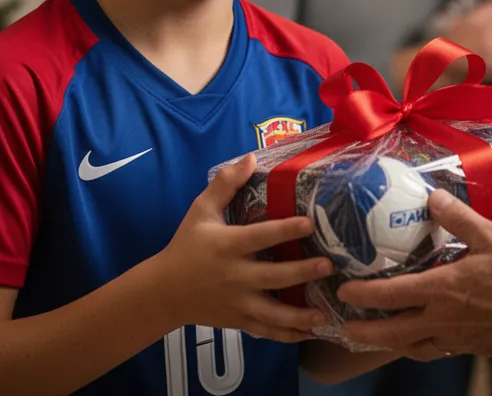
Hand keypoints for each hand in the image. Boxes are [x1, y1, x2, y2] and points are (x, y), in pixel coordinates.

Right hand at [156, 154, 332, 341]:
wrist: (164, 292)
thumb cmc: (187, 246)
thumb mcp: (200, 210)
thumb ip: (225, 184)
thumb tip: (251, 157)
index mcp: (228, 246)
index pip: (260, 236)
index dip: (286, 230)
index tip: (309, 223)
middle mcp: (235, 276)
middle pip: (273, 276)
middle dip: (302, 272)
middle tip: (328, 265)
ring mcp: (238, 302)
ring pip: (273, 312)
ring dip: (300, 315)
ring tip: (325, 313)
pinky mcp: (240, 321)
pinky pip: (267, 332)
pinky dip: (289, 335)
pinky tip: (313, 333)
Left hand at [335, 191, 491, 359]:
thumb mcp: (490, 237)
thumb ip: (458, 217)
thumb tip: (432, 197)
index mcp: (441, 290)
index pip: (390, 295)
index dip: (363, 295)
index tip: (343, 293)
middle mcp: (441, 319)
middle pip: (394, 333)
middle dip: (366, 332)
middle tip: (346, 329)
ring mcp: (455, 337)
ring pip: (415, 347)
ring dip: (394, 344)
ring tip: (382, 338)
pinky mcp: (471, 347)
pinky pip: (438, 350)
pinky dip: (424, 346)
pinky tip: (424, 339)